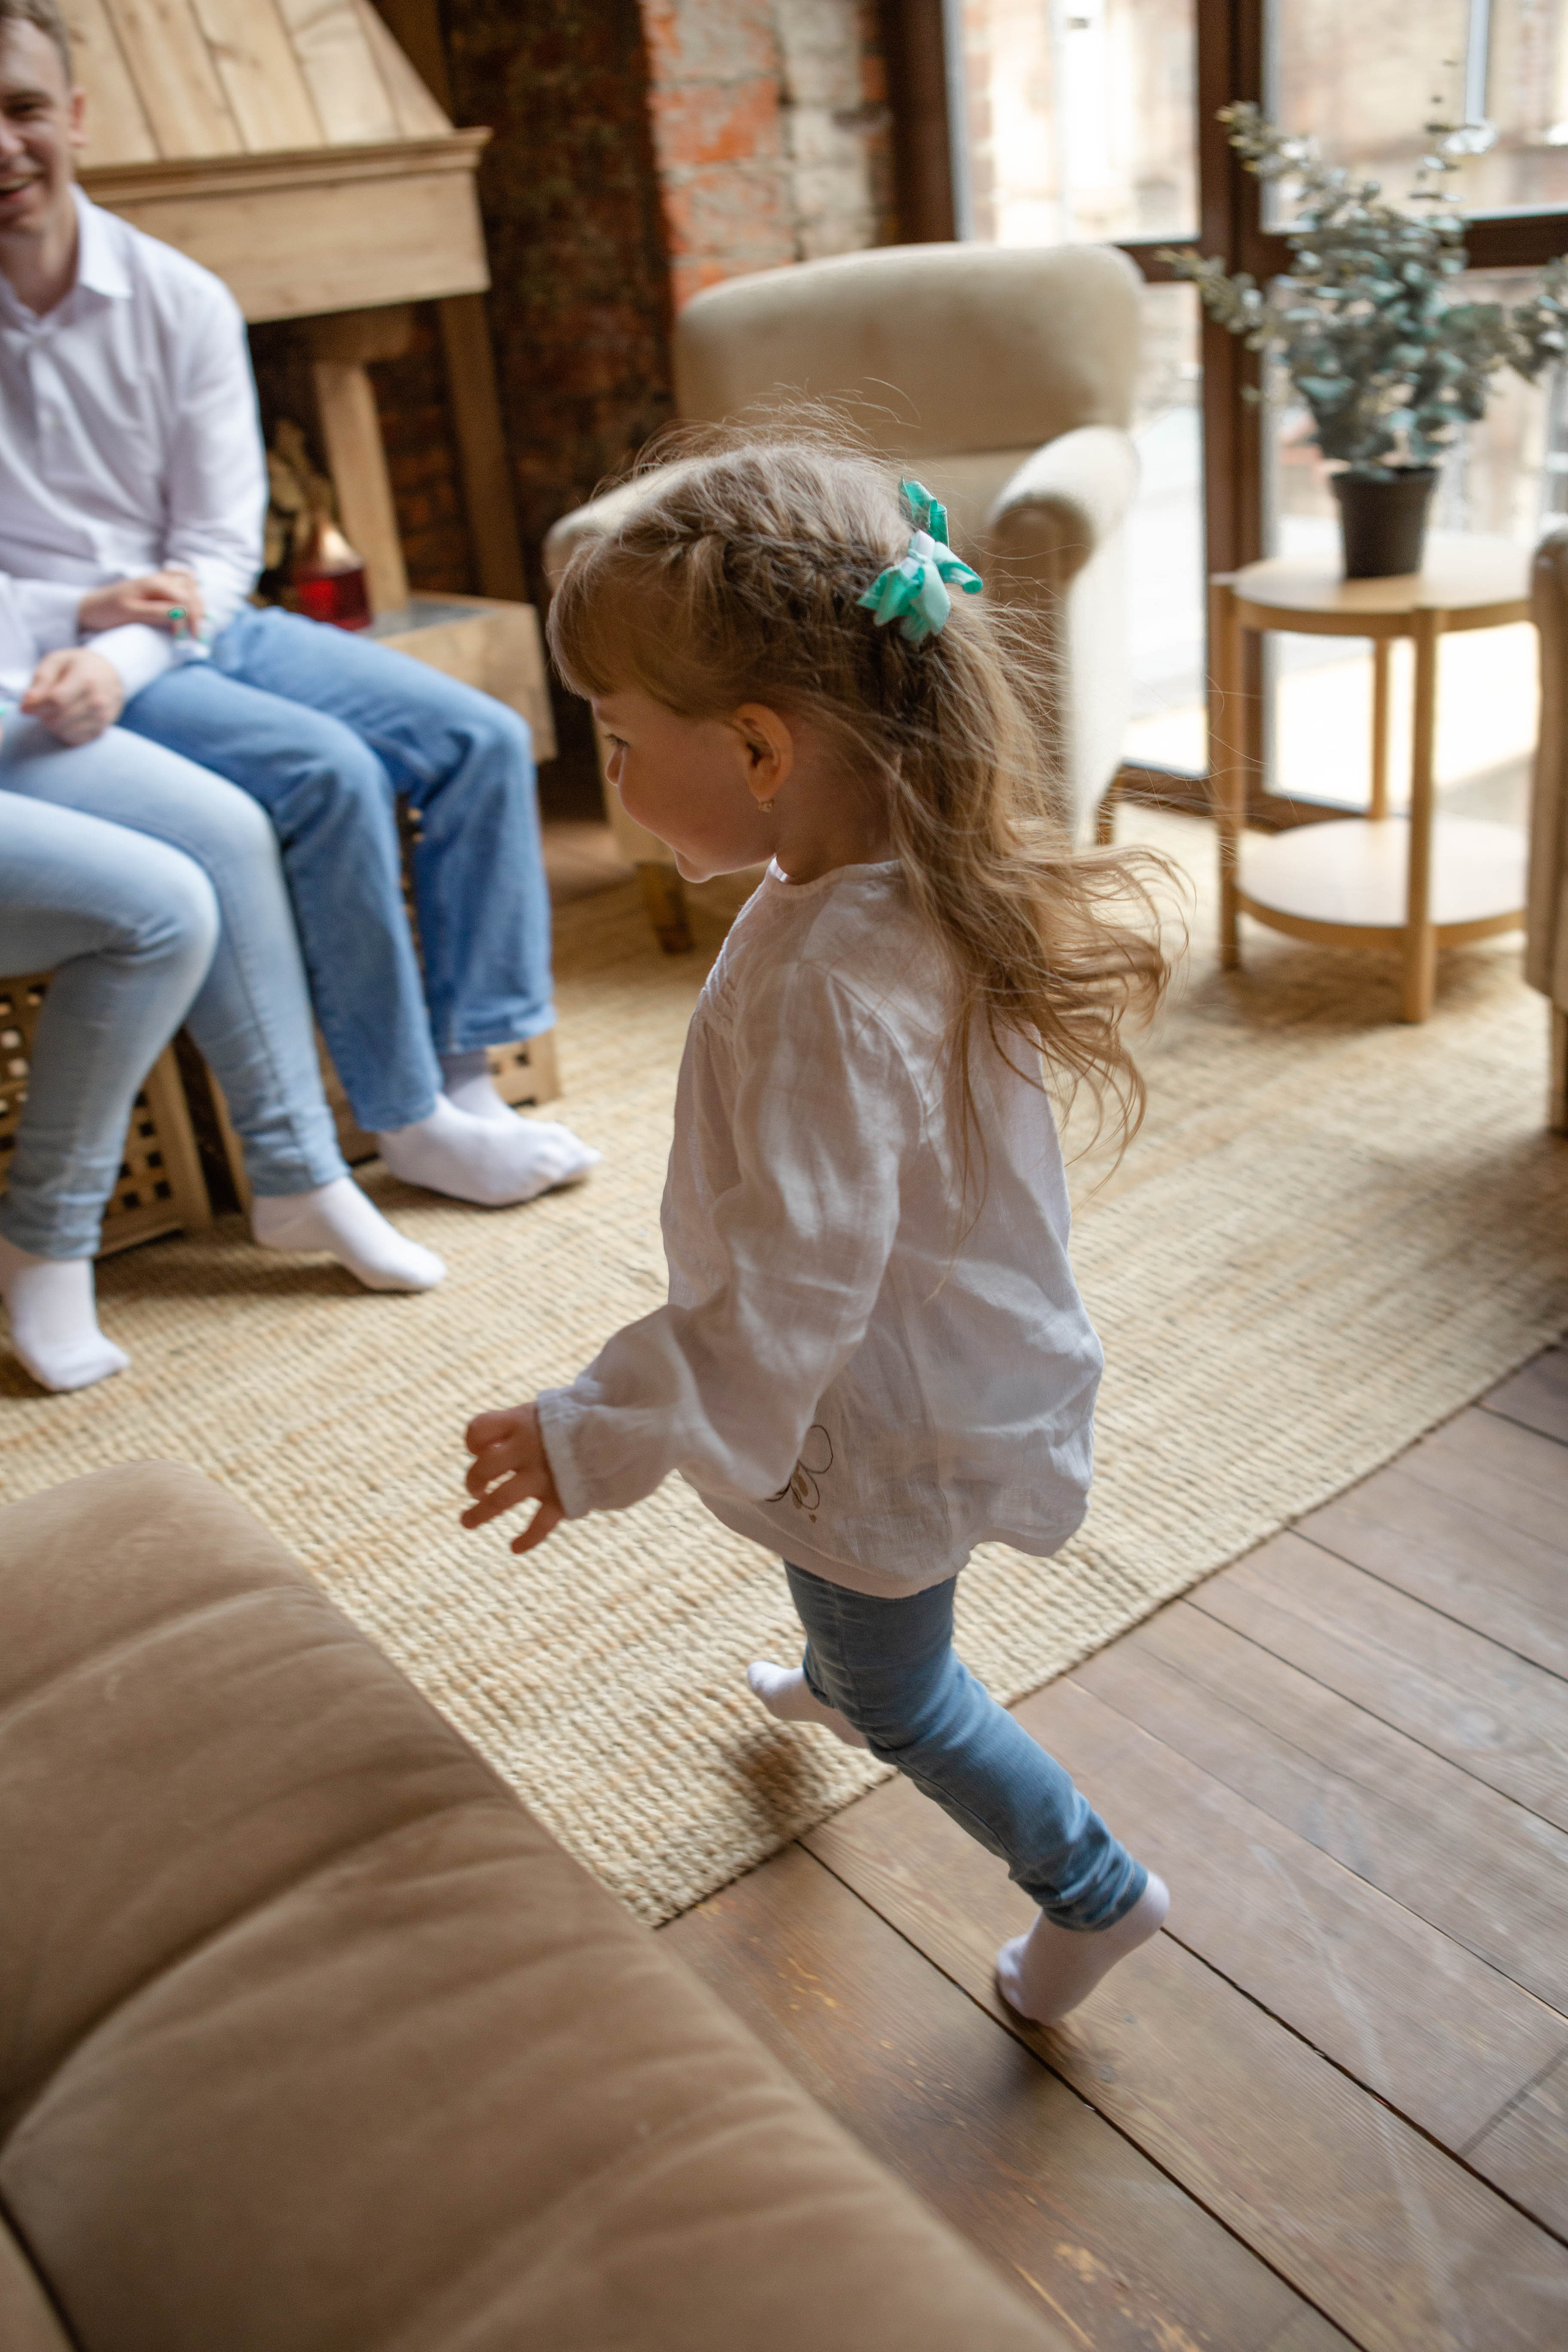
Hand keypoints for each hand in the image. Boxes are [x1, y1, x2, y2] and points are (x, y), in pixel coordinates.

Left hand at [21, 649, 124, 744]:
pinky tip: (66, 719)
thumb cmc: (80, 666)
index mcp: (86, 679)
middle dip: (43, 715)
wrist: (111, 676)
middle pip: (58, 720)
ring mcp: (101, 718)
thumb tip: (28, 702)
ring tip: (55, 711)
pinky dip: (64, 731)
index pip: (56, 701)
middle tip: (43, 706)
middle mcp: (97, 701)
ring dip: (53, 724)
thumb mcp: (58, 660)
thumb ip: (42, 678)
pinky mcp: (100, 731)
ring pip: (63, 732)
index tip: (25, 707)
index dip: (36, 707)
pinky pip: (73, 739)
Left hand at [77, 568, 204, 637]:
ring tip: (198, 621)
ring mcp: (158, 580)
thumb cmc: (108, 612)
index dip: (190, 620)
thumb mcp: (131, 614)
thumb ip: (156, 612)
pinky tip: (194, 594)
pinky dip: (190, 587)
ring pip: (189, 584)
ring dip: (198, 602)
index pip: (185, 600)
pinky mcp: (155, 585)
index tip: (186, 640)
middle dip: (198, 614)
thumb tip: (181, 614)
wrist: (90, 607)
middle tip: (196, 636)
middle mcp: (159, 578)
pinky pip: (180, 579)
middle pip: (192, 592)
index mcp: (154, 584)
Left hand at [461, 1402, 564, 1554]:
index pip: (479, 1429)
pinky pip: (539, 1525)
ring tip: (466, 1522)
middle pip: (483, 1468)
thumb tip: (497, 1443)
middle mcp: (527, 1448)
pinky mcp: (561, 1498)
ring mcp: (543, 1475)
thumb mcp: (547, 1412)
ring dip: (479, 1513)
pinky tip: (515, 1547)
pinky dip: (527, 1539)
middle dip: (473, 1481)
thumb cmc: (579, 1420)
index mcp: (522, 1422)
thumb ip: (521, 1424)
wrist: (622, 1429)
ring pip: (500, 1499)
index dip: (473, 1442)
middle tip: (477, 1489)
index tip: (479, 1450)